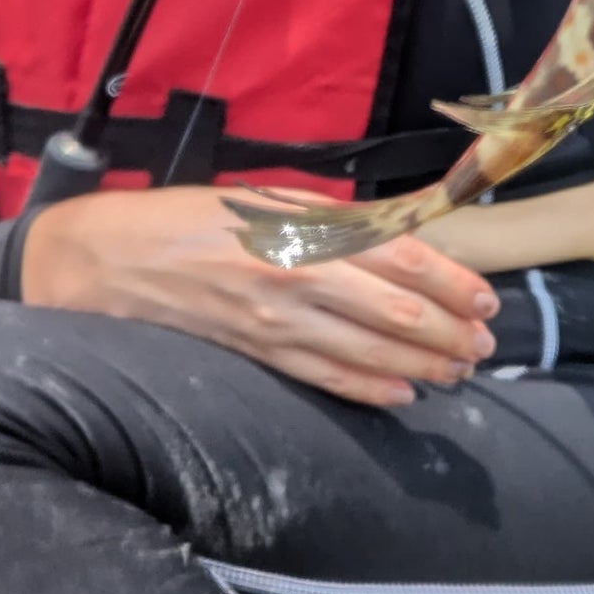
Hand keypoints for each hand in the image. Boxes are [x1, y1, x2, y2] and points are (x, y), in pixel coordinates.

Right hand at [18, 185, 500, 409]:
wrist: (108, 260)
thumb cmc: (190, 218)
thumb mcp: (268, 199)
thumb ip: (332, 220)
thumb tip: (398, 235)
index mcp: (304, 229)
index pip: (401, 258)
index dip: (452, 284)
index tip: (485, 300)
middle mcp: (295, 277)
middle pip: (397, 314)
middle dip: (451, 333)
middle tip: (484, 345)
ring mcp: (275, 323)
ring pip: (368, 354)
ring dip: (423, 366)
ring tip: (459, 372)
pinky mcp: (254, 355)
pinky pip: (324, 378)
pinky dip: (369, 390)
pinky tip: (402, 394)